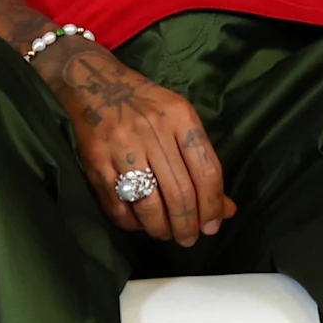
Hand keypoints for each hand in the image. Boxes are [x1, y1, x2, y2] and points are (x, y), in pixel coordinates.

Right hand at [34, 35, 235, 246]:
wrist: (96, 84)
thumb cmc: (147, 105)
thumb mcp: (182, 121)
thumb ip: (203, 163)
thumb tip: (226, 209)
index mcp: (180, 117)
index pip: (206, 170)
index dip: (212, 205)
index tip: (212, 226)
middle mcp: (153, 130)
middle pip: (180, 192)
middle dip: (187, 224)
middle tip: (188, 238)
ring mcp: (122, 146)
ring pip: (150, 203)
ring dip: (161, 228)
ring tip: (165, 234)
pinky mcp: (97, 161)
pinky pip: (118, 203)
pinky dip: (131, 222)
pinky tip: (140, 224)